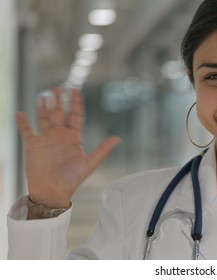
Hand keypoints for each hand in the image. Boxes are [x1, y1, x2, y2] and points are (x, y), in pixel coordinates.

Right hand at [17, 87, 120, 208]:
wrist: (53, 191)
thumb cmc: (72, 179)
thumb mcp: (89, 163)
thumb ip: (102, 149)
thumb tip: (119, 138)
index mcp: (74, 138)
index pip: (75, 116)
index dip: (75, 103)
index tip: (76, 90)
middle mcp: (60, 136)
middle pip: (59, 113)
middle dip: (59, 100)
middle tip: (59, 87)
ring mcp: (46, 140)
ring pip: (44, 118)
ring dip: (44, 106)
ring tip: (44, 94)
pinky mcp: (33, 146)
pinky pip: (27, 131)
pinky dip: (23, 122)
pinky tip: (21, 113)